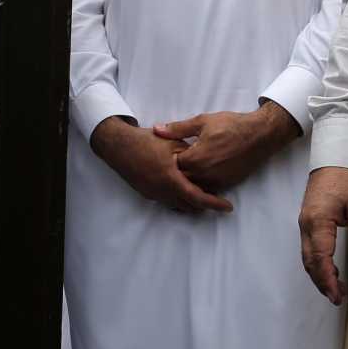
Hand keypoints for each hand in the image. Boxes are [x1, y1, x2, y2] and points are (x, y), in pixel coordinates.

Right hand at [90, 116, 232, 213]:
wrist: (119, 145)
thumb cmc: (146, 142)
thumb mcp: (173, 144)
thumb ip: (190, 157)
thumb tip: (205, 165)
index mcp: (171, 180)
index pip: (198, 198)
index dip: (214, 204)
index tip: (228, 206)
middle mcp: (162, 192)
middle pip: (189, 206)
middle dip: (204, 205)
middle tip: (217, 200)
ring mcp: (153, 194)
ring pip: (178, 205)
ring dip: (191, 202)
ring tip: (202, 194)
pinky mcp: (147, 193)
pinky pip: (168, 201)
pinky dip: (179, 198)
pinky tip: (182, 189)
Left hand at [152, 102, 299, 192]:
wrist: (260, 134)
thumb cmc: (231, 125)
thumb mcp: (202, 122)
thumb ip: (177, 129)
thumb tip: (156, 129)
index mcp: (195, 159)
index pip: (172, 165)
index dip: (168, 159)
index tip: (165, 153)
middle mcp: (205, 174)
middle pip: (182, 179)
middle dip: (176, 172)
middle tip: (173, 162)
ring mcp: (217, 181)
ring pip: (195, 186)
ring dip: (189, 179)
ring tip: (186, 168)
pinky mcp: (228, 184)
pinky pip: (209, 188)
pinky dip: (202, 183)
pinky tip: (201, 173)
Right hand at [298, 166, 347, 305]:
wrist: (332, 161)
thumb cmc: (347, 182)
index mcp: (319, 221)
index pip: (320, 257)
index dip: (327, 279)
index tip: (337, 295)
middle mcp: (306, 225)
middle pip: (309, 261)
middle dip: (322, 282)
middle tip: (337, 299)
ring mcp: (304, 224)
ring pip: (306, 256)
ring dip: (318, 274)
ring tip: (335, 290)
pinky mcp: (307, 222)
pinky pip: (307, 248)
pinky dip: (316, 263)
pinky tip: (328, 270)